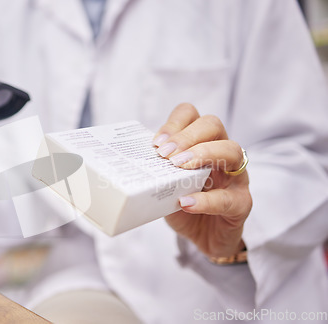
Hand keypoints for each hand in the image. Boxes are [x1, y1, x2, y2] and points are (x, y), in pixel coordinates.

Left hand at [153, 103, 251, 256]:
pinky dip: (206, 200)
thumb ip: (157, 172)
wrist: (204, 238)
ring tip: (179, 166)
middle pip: (213, 125)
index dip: (174, 123)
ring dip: (203, 154)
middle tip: (165, 153)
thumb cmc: (185, 204)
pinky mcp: (242, 203)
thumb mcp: (166, 185)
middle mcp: (221, 153)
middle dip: (187, 136)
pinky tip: (186, 202)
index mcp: (200, 143)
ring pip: (232, 150)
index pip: (191, 115)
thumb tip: (130, 165)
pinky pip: (229, 198)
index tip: (157, 142)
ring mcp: (236, 177)